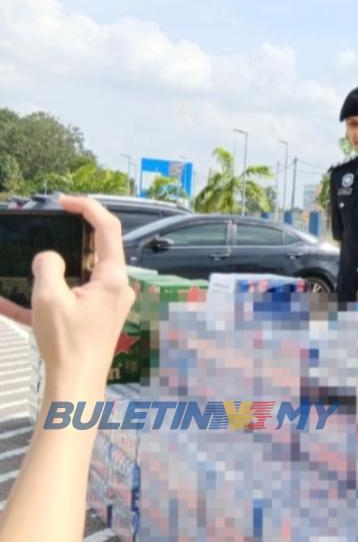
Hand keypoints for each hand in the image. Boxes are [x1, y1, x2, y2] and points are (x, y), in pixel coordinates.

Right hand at [0, 196, 134, 390]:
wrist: (75, 386)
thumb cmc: (67, 344)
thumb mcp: (49, 298)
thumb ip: (48, 267)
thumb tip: (49, 257)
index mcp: (113, 277)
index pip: (107, 228)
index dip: (87, 207)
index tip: (64, 202)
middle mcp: (117, 287)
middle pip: (95, 250)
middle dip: (68, 239)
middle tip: (46, 229)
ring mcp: (108, 303)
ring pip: (78, 275)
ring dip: (50, 271)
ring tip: (23, 270)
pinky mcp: (95, 318)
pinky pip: (69, 298)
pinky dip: (44, 297)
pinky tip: (7, 302)